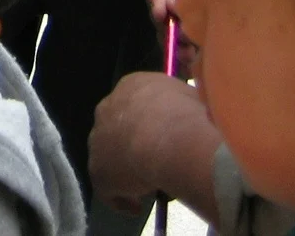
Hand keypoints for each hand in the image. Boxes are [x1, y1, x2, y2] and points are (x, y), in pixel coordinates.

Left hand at [89, 73, 218, 217]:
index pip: (135, 105)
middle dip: (133, 147)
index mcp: (131, 87)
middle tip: (155, 164)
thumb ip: (185, 106)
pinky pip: (108, 189)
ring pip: (110, 158)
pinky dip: (121, 199)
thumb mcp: (192, 100)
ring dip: (127, 172)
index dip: (148, 125)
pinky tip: (137, 207)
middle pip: (117, 130)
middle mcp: (108, 108)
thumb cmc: (187, 115)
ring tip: (150, 186)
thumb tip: (197, 115)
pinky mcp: (97, 170)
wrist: (168, 138)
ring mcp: (98, 139)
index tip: (161, 142)